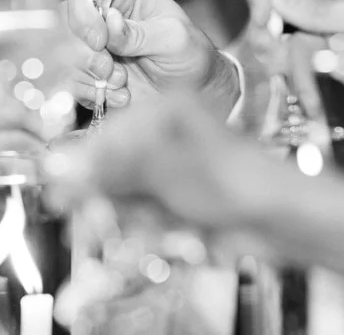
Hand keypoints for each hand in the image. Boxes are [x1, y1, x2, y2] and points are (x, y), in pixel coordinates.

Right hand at [43, 92, 277, 235]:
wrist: (283, 221)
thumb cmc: (238, 181)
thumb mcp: (165, 168)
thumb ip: (110, 167)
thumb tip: (60, 165)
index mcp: (164, 111)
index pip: (105, 134)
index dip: (81, 163)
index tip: (60, 189)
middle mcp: (164, 137)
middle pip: (110, 165)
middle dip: (100, 194)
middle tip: (90, 216)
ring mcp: (170, 170)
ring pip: (122, 194)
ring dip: (122, 215)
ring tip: (142, 226)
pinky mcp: (176, 201)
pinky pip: (140, 214)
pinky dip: (140, 227)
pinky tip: (156, 232)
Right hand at [66, 0, 240, 118]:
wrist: (195, 94)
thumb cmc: (190, 54)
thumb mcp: (173, 38)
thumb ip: (140, 32)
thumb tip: (110, 21)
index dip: (83, 14)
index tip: (99, 40)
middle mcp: (101, 19)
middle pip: (66, 27)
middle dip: (85, 53)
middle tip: (110, 68)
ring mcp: (93, 49)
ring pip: (65, 58)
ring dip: (90, 75)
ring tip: (121, 83)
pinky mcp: (89, 76)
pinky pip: (72, 84)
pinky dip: (93, 94)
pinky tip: (120, 96)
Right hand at [254, 0, 343, 121]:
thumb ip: (312, 9)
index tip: (262, 18)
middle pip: (276, 3)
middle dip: (266, 25)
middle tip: (267, 46)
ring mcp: (327, 28)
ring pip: (281, 34)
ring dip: (274, 50)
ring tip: (277, 65)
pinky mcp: (329, 56)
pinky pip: (297, 60)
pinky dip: (290, 70)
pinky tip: (292, 79)